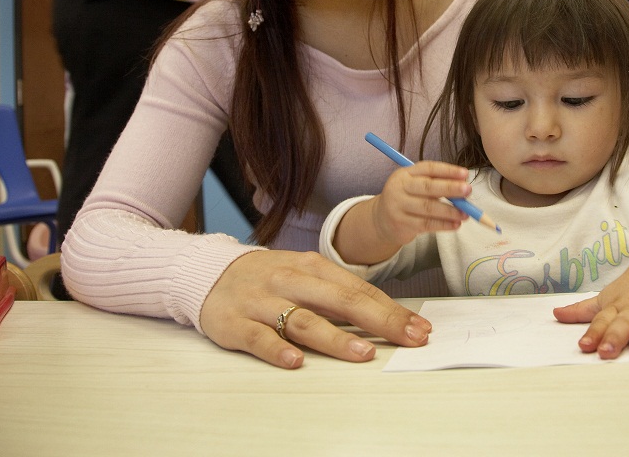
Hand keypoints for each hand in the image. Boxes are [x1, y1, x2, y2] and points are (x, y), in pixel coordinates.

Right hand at [199, 250, 431, 368]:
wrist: (209, 273)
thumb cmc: (268, 278)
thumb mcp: (306, 276)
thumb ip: (340, 294)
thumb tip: (386, 317)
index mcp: (313, 267)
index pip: (360, 289)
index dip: (392, 310)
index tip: (419, 328)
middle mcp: (291, 280)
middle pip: (341, 300)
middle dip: (379, 320)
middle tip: (408, 337)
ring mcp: (263, 302)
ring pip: (304, 320)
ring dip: (335, 337)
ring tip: (363, 352)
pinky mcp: (236, 323)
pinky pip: (259, 338)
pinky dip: (278, 350)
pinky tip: (295, 362)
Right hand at [370, 161, 472, 246]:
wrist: (382, 220)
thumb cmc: (407, 199)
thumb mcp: (415, 185)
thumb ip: (435, 183)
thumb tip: (463, 184)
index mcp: (405, 173)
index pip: (428, 168)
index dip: (448, 170)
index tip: (465, 174)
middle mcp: (399, 187)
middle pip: (427, 187)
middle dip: (450, 188)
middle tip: (468, 190)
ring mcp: (398, 206)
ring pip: (428, 208)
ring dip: (450, 211)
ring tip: (466, 213)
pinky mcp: (401, 224)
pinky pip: (426, 224)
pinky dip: (444, 225)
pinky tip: (455, 224)